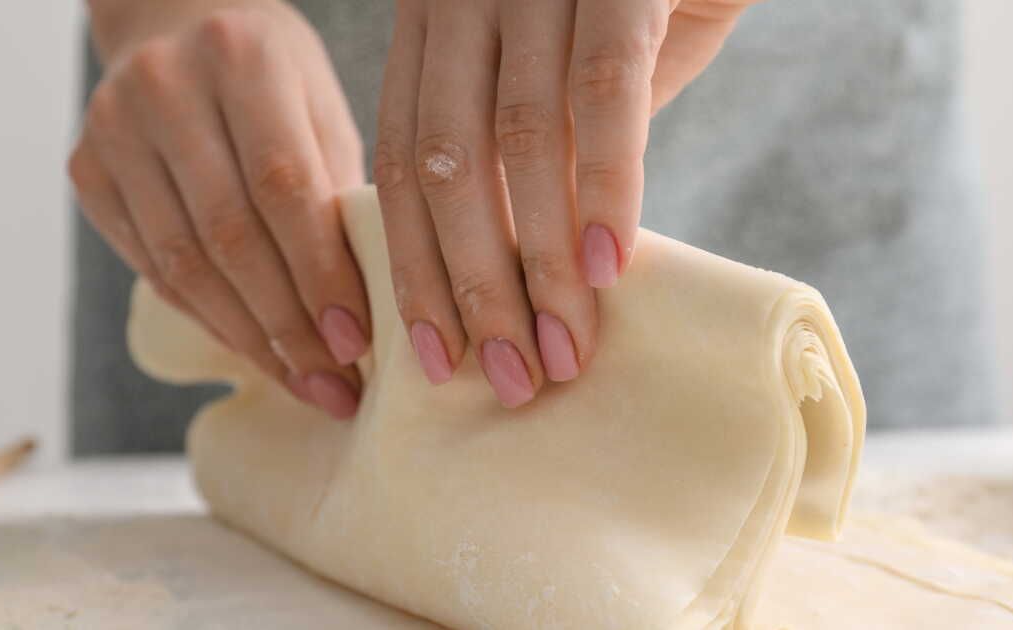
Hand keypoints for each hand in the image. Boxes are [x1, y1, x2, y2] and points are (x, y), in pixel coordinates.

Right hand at [68, 3, 368, 417]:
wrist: (175, 20)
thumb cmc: (273, 71)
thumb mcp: (321, 105)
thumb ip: (336, 188)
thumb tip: (365, 306)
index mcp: (242, 58)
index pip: (284, 186)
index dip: (320, 274)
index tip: (356, 342)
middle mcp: (165, 88)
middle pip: (229, 235)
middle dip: (288, 325)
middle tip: (336, 385)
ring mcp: (113, 130)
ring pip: (183, 263)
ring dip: (249, 339)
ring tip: (304, 384)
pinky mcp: (86, 170)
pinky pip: (152, 267)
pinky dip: (209, 318)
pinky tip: (255, 350)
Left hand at [374, 0, 752, 406]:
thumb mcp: (576, 72)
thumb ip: (545, 150)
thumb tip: (531, 264)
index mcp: (439, 22)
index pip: (404, 159)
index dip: (412, 264)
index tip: (435, 357)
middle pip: (445, 163)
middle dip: (471, 285)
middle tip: (503, 378)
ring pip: (518, 140)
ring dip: (537, 261)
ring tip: (563, 348)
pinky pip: (602, 94)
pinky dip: (603, 186)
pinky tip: (607, 268)